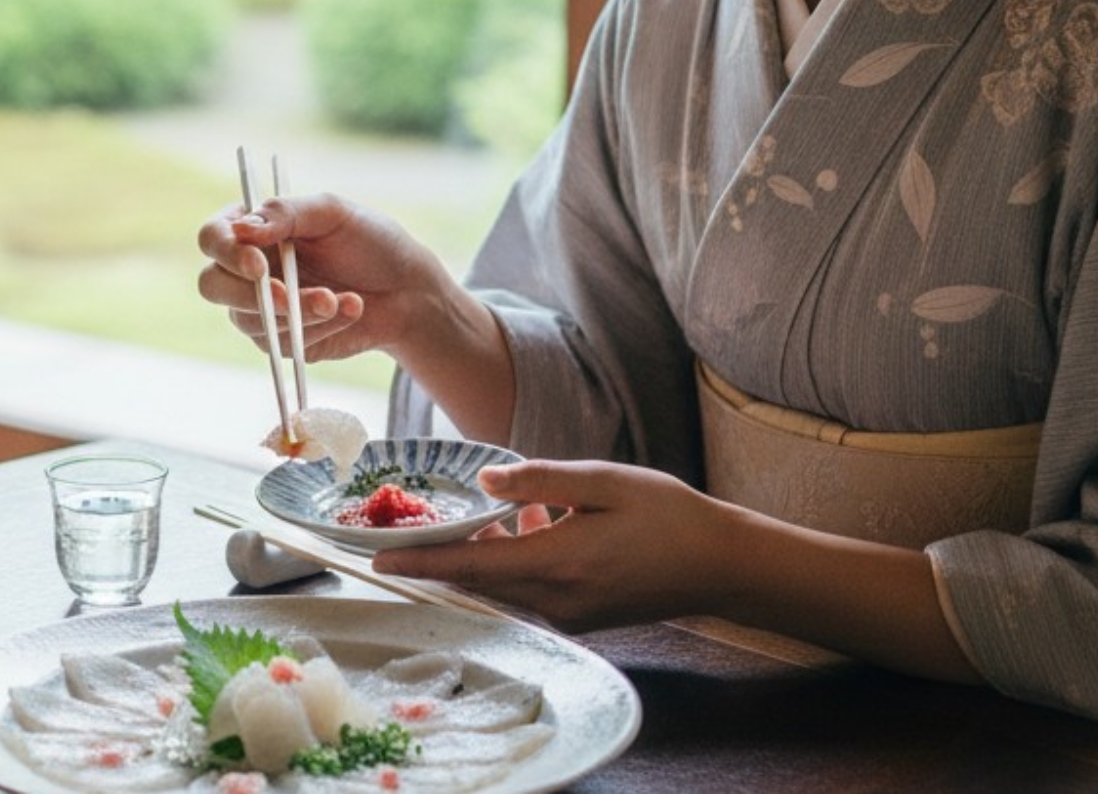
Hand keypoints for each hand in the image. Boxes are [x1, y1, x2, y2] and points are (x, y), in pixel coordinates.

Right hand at [195, 192, 450, 362]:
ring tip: (338, 298)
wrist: (406, 290)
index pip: (213, 237)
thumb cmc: (369, 241)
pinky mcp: (281, 341)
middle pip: (212, 285)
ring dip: (297, 312)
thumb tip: (242, 228)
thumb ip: (287, 213)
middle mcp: (247, 270)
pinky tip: (348, 308)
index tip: (258, 264)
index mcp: (253, 229)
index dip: (226, 251)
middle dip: (247, 295)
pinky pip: (281, 343)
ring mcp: (261, 309)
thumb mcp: (333, 213)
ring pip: (249, 320)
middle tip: (288, 297)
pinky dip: (317, 327)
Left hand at [371, 459, 739, 631]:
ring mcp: (567, 614)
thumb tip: (486, 481)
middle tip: (397, 531)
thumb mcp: (604, 481)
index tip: (376, 558)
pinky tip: (532, 524)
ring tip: (476, 514)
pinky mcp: (579, 617)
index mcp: (557, 564)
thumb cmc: (668, 516)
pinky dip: (512, 560)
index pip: (470, 565)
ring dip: (481, 553)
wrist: (721, 565)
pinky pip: (527, 589)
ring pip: (500, 584)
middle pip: (476, 580)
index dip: (420, 560)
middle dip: (436, 556)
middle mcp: (555, 600)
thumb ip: (540, 480)